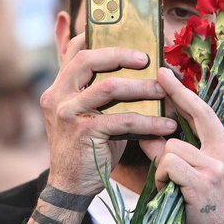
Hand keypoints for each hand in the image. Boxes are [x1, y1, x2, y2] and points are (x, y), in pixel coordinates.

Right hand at [40, 34, 176, 197]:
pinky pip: (123, 120)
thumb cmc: (89, 147)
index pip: (74, 50)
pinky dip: (149, 122)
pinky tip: (166, 125)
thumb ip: (99, 90)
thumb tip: (130, 65)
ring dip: (141, 88)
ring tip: (165, 92)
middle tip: (147, 59)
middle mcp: (57, 96)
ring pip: (108, 87)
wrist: (72, 186)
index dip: (99, 37)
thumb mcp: (89, 113)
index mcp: (58, 87)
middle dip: (121, 55)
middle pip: (88, 60)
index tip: (130, 38)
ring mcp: (67, 113)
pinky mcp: (83, 132)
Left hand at [141, 68, 223, 223]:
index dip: (185, 92)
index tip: (167, 74)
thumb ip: (181, 157)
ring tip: (169, 187)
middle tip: (158, 75)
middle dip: (176, 93)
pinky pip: (170, 164)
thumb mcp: (197, 181)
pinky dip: (163, 177)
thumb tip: (151, 136)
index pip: (205, 113)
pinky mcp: (203, 182)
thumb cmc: (205, 216)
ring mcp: (217, 167)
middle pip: (196, 114)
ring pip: (172, 146)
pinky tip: (169, 193)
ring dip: (162, 166)